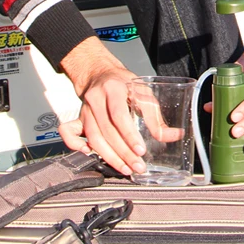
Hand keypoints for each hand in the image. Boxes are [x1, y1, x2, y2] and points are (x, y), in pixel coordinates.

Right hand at [59, 37, 146, 176]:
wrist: (101, 74)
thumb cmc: (125, 84)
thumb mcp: (144, 92)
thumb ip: (156, 116)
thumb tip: (175, 135)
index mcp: (115, 88)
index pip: (119, 115)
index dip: (129, 134)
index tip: (140, 150)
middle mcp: (96, 98)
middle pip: (107, 130)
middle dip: (123, 152)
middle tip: (137, 166)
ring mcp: (84, 109)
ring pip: (93, 137)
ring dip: (109, 156)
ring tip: (125, 168)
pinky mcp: (77, 117)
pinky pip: (69, 133)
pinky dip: (75, 145)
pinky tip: (90, 154)